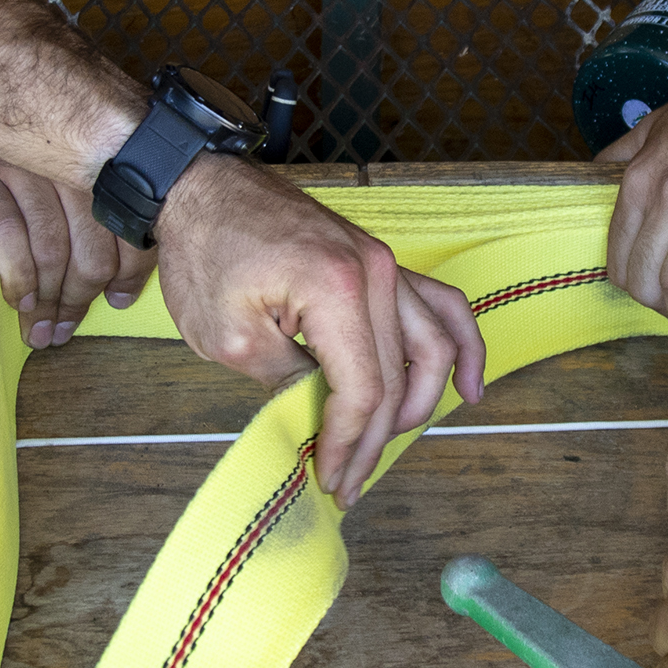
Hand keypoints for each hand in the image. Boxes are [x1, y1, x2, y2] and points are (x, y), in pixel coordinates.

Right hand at [0, 136, 152, 348]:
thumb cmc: (18, 133)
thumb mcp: (66, 153)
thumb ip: (94, 196)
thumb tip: (117, 275)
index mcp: (101, 159)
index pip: (129, 228)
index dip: (128, 275)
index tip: (117, 303)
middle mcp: (67, 162)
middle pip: (90, 249)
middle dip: (79, 300)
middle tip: (62, 331)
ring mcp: (21, 165)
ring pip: (50, 248)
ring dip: (47, 302)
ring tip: (39, 331)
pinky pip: (5, 234)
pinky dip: (17, 274)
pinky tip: (19, 298)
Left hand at [151, 156, 487, 501]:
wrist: (199, 187)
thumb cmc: (205, 253)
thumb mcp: (230, 337)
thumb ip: (289, 382)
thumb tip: (326, 418)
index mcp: (337, 290)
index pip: (364, 389)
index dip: (351, 442)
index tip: (331, 477)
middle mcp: (375, 273)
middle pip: (398, 377)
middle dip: (377, 439)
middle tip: (351, 480)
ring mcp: (384, 263)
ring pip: (435, 343)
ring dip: (424, 402)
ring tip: (399, 441)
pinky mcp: (380, 261)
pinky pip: (440, 304)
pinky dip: (462, 344)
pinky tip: (468, 383)